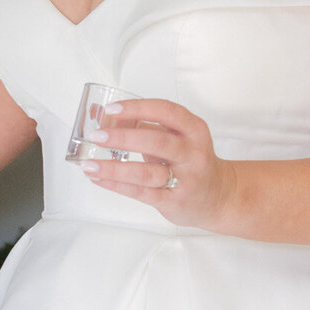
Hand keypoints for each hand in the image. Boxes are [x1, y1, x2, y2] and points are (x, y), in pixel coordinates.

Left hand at [79, 96, 237, 229]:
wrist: (219, 196)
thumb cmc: (190, 161)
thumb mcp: (176, 138)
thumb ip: (146, 127)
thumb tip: (107, 119)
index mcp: (194, 130)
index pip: (165, 111)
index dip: (137, 108)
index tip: (111, 109)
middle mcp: (193, 153)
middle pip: (156, 141)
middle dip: (122, 138)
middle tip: (97, 136)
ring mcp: (185, 179)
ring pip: (147, 172)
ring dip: (114, 168)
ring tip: (90, 164)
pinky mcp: (174, 201)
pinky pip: (141, 192)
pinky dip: (116, 185)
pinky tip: (99, 178)